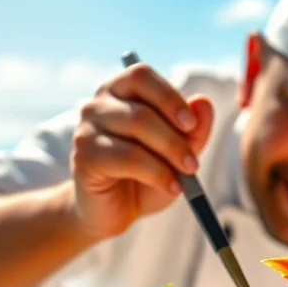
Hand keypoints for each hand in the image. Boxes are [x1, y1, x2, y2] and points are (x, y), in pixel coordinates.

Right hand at [70, 63, 213, 238]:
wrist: (115, 211)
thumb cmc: (147, 176)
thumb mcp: (178, 153)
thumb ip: (194, 130)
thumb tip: (203, 103)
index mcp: (121, 91)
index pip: (141, 75)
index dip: (169, 97)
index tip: (191, 124)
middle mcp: (98, 104)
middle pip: (142, 108)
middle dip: (175, 137)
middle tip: (194, 163)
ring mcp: (87, 128)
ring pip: (136, 127)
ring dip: (169, 153)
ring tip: (186, 176)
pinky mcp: (84, 155)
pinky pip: (127, 157)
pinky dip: (157, 173)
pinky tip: (172, 187)